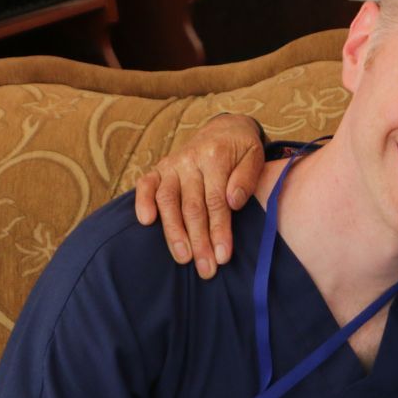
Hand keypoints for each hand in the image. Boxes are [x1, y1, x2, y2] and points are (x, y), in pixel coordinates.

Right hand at [132, 113, 266, 278]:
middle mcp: (190, 160)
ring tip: (183, 258)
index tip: (222, 256)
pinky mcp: (160, 168)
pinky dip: (142, 202)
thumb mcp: (255, 156)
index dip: (219, 230)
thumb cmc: (242, 149)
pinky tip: (146, 222)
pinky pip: (146, 184)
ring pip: (168, 200)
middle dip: (199, 241)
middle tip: (205, 268)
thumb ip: (246, 178)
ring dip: (173, 232)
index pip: (216, 200)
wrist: (225, 128)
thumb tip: (234, 202)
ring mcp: (172, 164)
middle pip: (192, 206)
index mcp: (216, 156)